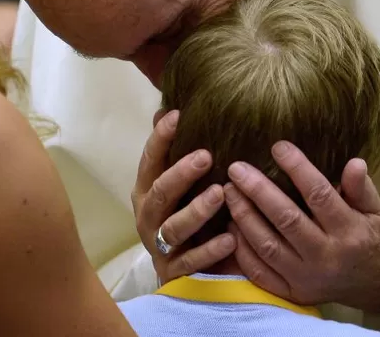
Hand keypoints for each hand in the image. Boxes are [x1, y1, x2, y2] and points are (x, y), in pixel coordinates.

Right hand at [132, 110, 236, 283]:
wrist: (184, 273)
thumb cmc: (185, 216)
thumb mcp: (179, 185)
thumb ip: (174, 152)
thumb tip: (167, 107)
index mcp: (148, 191)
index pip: (150, 161)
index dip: (160, 139)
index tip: (177, 116)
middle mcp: (149, 217)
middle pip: (159, 193)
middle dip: (180, 174)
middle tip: (206, 155)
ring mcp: (161, 246)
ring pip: (174, 227)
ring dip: (196, 210)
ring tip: (220, 194)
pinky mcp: (176, 271)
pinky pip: (192, 261)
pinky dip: (211, 250)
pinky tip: (232, 239)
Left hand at [224, 141, 379, 313]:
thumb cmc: (378, 241)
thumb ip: (363, 189)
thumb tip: (354, 162)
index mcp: (350, 232)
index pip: (319, 195)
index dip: (297, 168)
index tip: (278, 146)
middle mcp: (326, 257)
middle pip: (285, 219)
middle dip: (257, 191)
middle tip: (237, 168)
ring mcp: (307, 278)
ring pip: (267, 245)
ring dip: (244, 217)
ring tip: (228, 191)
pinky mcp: (293, 294)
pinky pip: (260, 273)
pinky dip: (242, 251)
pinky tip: (231, 227)